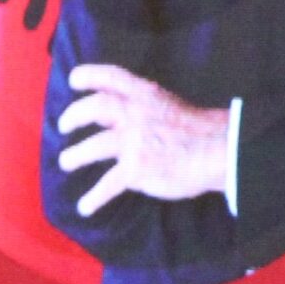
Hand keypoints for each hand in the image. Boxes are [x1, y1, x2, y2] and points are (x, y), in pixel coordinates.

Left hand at [55, 64, 229, 216]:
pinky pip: (106, 185)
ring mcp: (133, 141)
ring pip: (91, 147)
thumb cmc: (202, 132)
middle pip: (93, 108)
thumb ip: (146, 109)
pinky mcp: (135, 169)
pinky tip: (85, 207)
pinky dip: (93, 198)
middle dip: (73, 116)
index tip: (73, 80)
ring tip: (67, 162)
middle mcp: (135, 114)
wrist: (220, 151)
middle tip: (64, 126)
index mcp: (147, 95)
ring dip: (73, 156)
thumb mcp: (171, 106)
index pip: (111, 77)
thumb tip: (120, 118)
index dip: (89, 76)